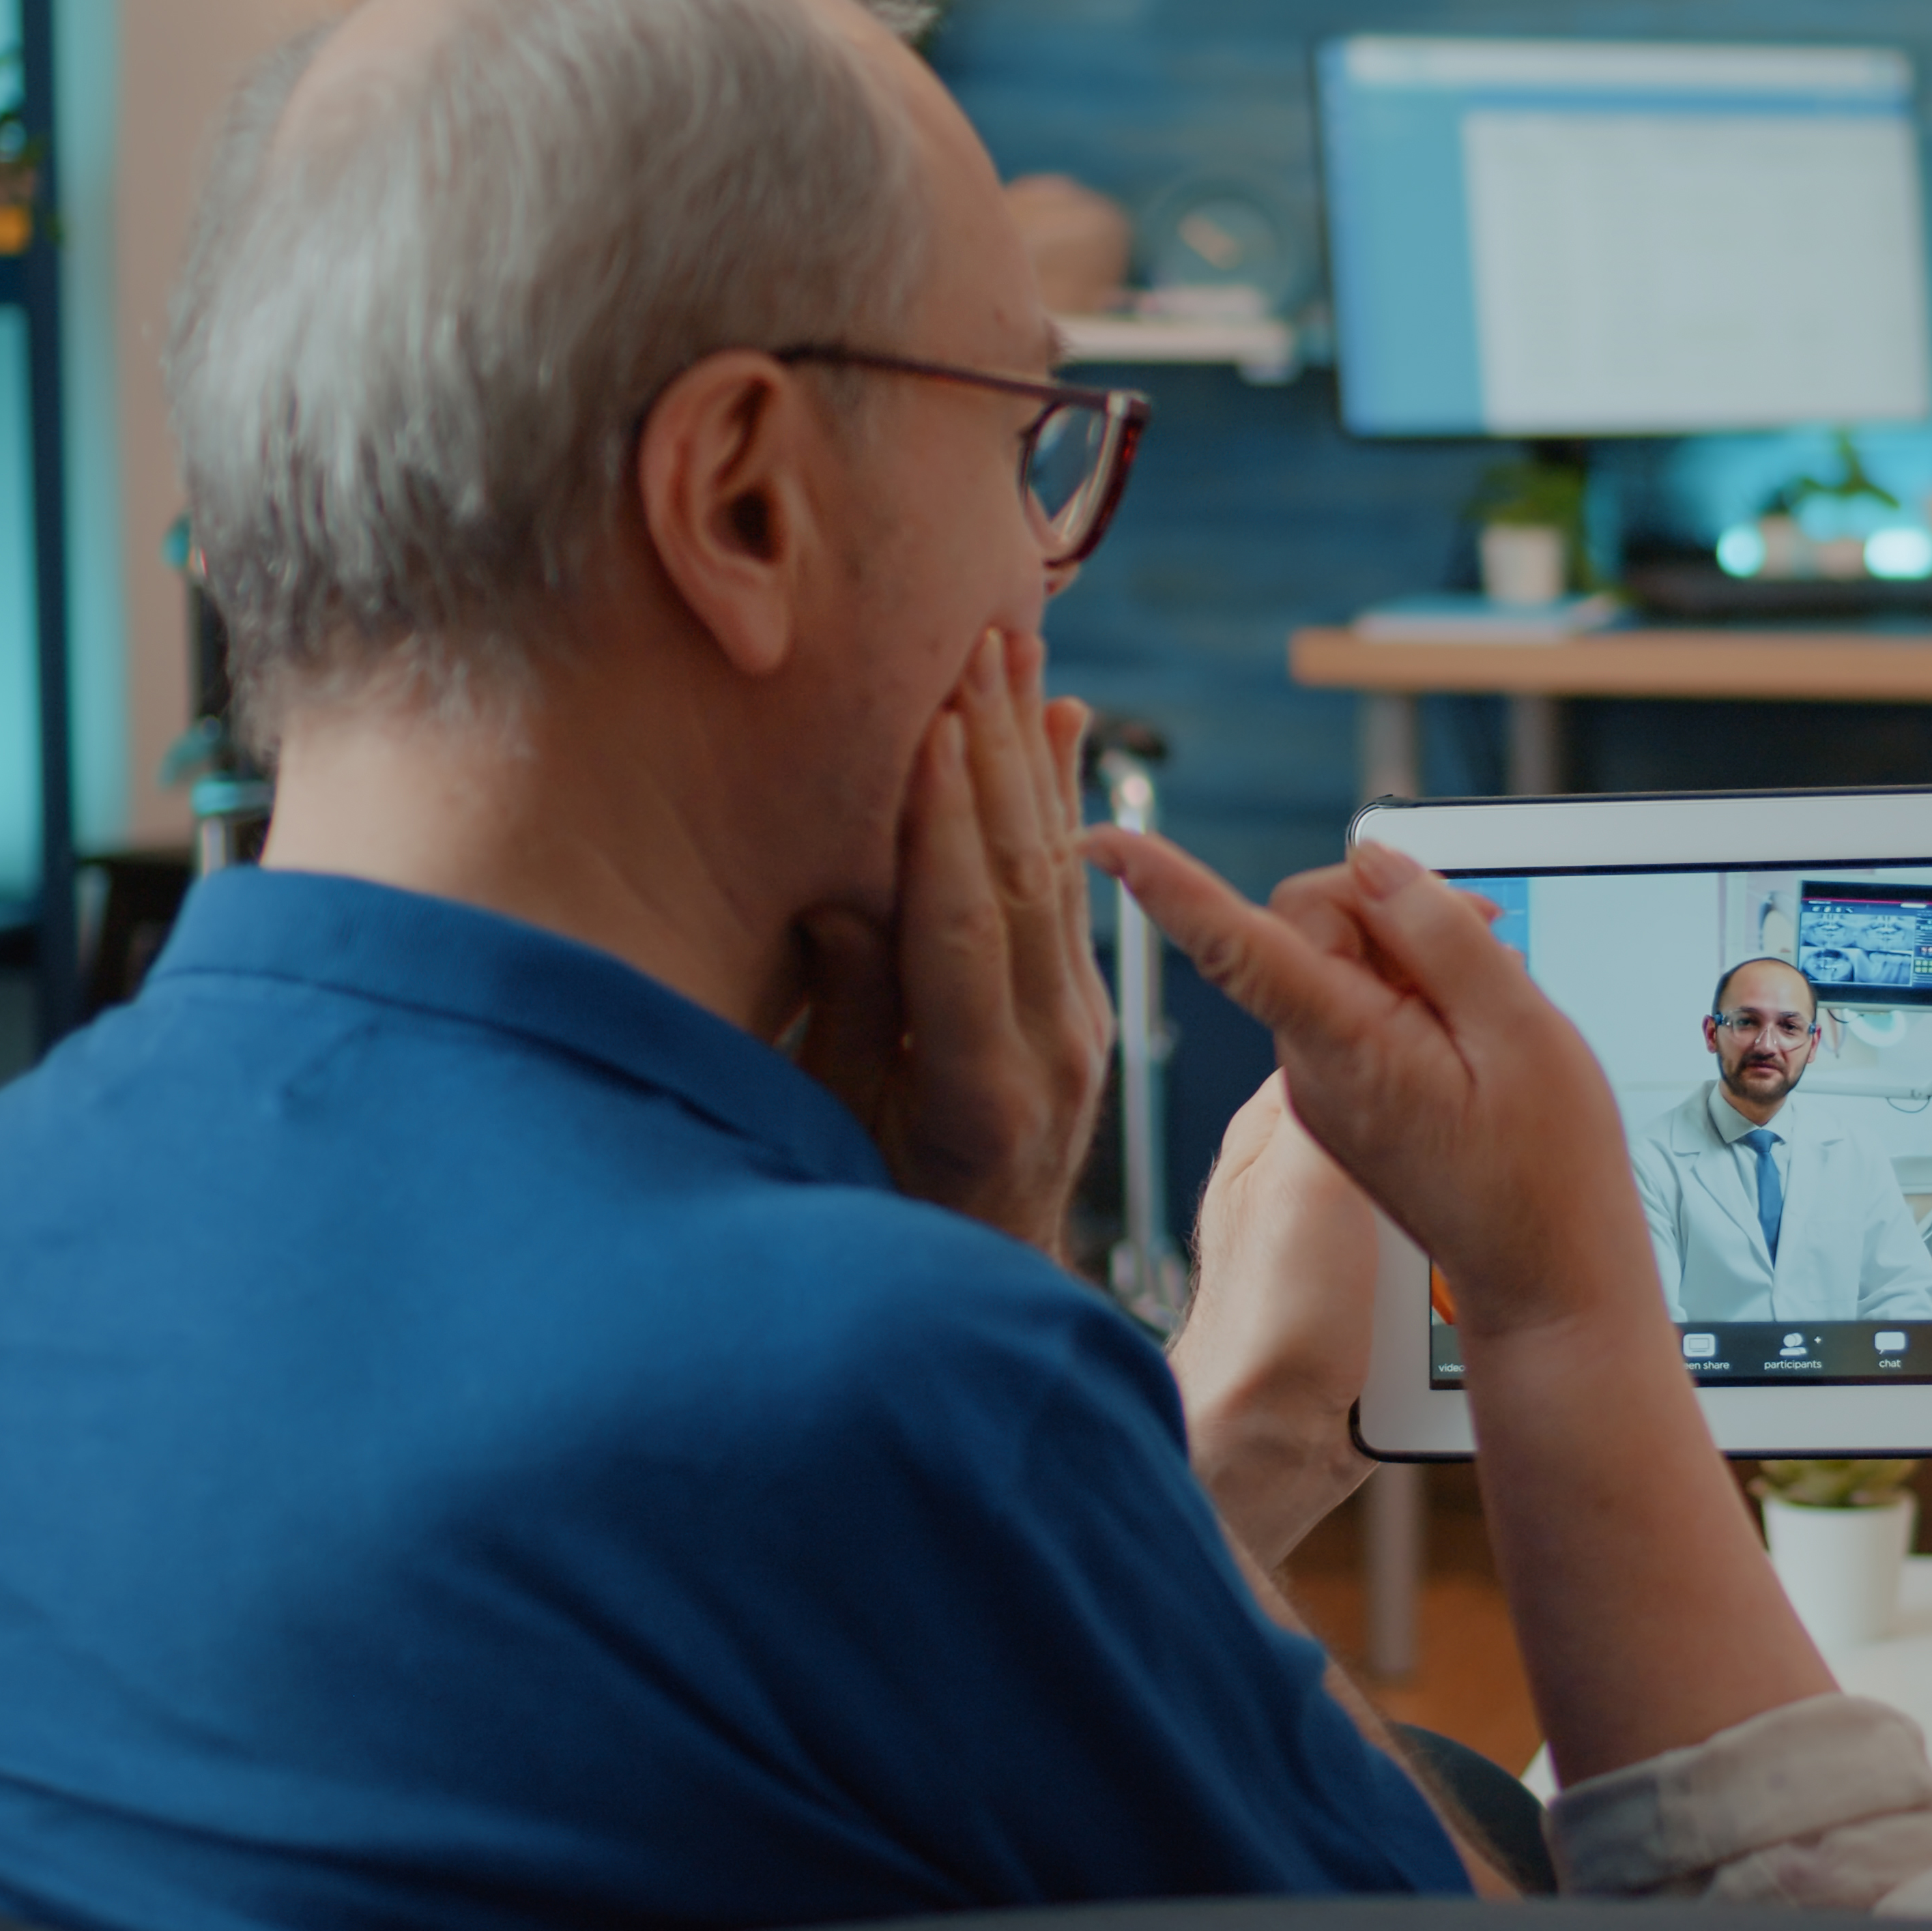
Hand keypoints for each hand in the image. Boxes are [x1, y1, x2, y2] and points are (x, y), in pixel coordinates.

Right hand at [798, 629, 1111, 1257]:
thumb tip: (845, 897)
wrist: (987, 1290)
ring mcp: (1080, 1028)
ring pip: (1057, 870)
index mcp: (980, 1091)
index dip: (946, 823)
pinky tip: (1062, 725)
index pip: (963, 928)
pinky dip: (1061, 802)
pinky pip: (1073, 891)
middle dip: (996, 752)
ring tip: (1017, 651)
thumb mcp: (845, 1135)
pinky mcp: (1086, 1013)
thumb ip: (855, 1017)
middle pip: (1023, 876)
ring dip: (1033, 753)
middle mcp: (1051, 1051)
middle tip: (980, 639)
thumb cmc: (882, 1223)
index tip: (933, 721)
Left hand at [1095, 831, 1834, 1784]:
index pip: (1236, 944)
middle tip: (1489, 936)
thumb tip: (1377, 865)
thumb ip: (1442, 935)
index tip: (1103, 840)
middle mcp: (1309, 1069)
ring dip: (1412, 957)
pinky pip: (1357, 1011)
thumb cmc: (1549, 1174)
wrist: (1547, 1286)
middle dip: (1389, 906)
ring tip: (1491, 1013)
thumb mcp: (1522, 1032)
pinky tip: (1471, 1040)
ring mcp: (1321, 1090)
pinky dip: (1412, 1000)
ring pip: (1338, 965)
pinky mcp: (1341, 1103)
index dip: (1169, 884)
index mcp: (1344, 1046)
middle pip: (1307, 924)